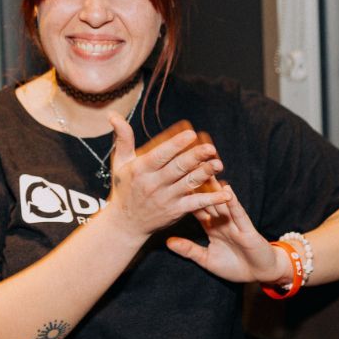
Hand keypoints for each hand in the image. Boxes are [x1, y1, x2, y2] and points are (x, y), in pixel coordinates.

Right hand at [104, 115, 231, 240]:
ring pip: (188, 184)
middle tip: (211, 148)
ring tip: (219, 164)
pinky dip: (211, 200)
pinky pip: (195, 205)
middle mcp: (153, 184)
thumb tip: (113, 115)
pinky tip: (225, 194)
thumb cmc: (124, 188)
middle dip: (195, 157)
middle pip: (177, 169)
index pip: (160, 156)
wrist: (125, 223)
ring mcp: (165, 199)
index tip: (190, 134)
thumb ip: (123, 138)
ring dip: (205, 174)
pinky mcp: (175, 212)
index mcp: (140, 170)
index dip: (175, 145)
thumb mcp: (120, 163)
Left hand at [166, 182, 289, 284]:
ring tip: (207, 170)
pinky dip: (233, 204)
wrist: (260, 274)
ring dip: (215, 187)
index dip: (186, 194)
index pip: (196, 206)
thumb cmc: (235, 267)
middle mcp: (222, 221)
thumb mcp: (207, 260)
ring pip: (222, 202)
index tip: (173, 180)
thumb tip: (168, 241)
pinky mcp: (247, 230)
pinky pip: (238, 215)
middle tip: (189, 164)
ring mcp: (235, 223)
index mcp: (212, 226)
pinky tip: (228, 191)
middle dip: (200, 183)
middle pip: (208, 198)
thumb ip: (189, 249)